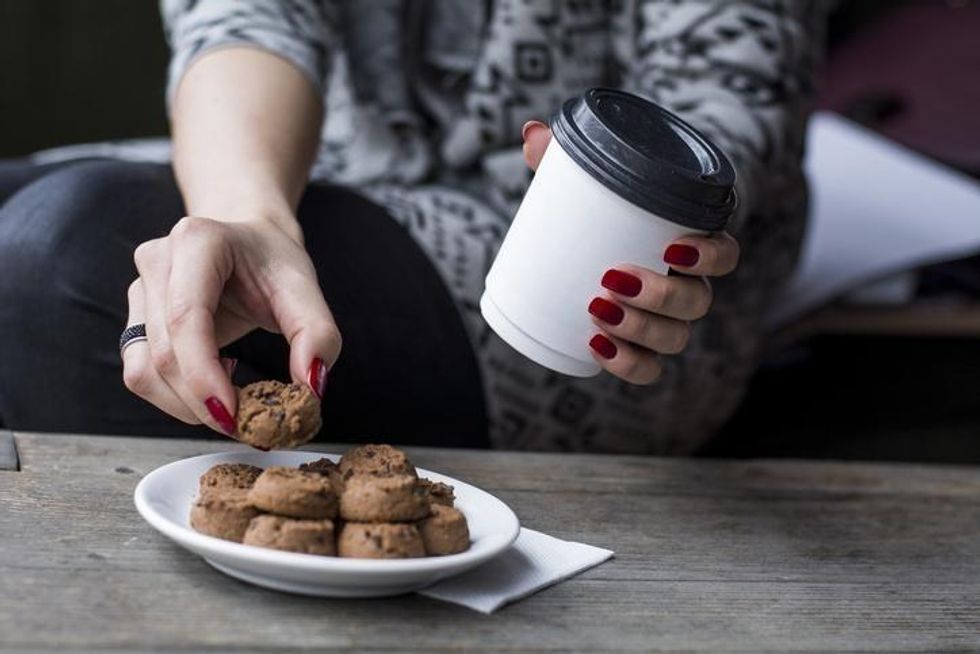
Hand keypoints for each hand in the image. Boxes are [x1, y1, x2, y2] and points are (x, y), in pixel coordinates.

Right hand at [122, 214, 341, 434]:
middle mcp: (157, 260)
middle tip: (249, 425)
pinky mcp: (134, 317)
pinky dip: (174, 396)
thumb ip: (318, 335)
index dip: (203, 375)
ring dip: (186, 405)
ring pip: (144, 370)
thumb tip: (311, 387)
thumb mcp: (305, 290)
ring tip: (234, 400)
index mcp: (197, 242)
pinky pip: (140, 373)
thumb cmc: (274, 262)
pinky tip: (214, 383)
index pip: (186, 318)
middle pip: (165, 353)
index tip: (233, 416)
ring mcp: (138, 289)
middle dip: (204, 402)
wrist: (250, 243)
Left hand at [522, 120, 739, 383]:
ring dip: (642, 331)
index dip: (710, 257)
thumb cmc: (595, 213)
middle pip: (697, 302)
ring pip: (676, 338)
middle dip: (660, 296)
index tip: (673, 249)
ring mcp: (666, 323)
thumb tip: (532, 132)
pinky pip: (650, 369)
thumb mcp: (582, 184)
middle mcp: (687, 288)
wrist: (580, 252)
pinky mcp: (640, 349)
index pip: (725, 254)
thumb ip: (563, 159)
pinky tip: (598, 349)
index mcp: (689, 246)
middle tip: (613, 279)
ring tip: (598, 312)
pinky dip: (629, 365)